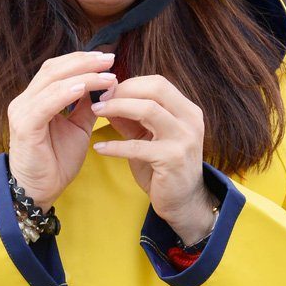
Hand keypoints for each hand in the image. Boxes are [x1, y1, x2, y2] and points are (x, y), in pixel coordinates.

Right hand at [6, 51, 118, 207]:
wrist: (39, 191)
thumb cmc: (56, 162)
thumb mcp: (78, 128)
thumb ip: (86, 106)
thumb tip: (104, 84)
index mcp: (36, 99)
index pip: (57, 69)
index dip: (82, 60)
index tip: (108, 59)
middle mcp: (25, 101)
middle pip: (54, 69)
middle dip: (84, 61)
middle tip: (110, 59)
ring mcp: (22, 112)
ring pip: (52, 82)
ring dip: (82, 75)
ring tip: (107, 75)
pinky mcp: (24, 127)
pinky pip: (46, 104)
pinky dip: (65, 94)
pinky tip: (84, 88)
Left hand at [90, 74, 217, 237]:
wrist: (183, 202)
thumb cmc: (163, 168)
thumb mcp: (147, 138)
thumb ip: (130, 119)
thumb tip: (105, 99)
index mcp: (186, 110)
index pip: (157, 83)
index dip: (130, 83)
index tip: (106, 90)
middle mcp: (189, 119)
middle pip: (155, 89)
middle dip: (123, 91)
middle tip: (98, 99)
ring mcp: (183, 138)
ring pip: (148, 110)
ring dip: (117, 108)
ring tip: (95, 113)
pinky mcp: (172, 159)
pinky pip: (138, 147)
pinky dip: (115, 146)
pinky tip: (99, 149)